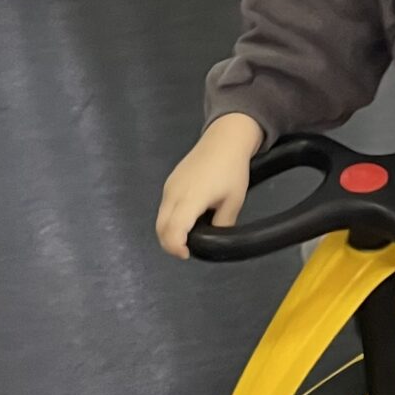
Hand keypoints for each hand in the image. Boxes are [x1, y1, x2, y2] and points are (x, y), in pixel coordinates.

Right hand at [156, 113, 265, 256]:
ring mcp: (169, 186)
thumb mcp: (234, 201)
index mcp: (190, 199)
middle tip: (188, 250)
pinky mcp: (170, 182)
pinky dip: (170, 220)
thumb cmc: (233, 170)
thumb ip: (222, 224)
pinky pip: (164, 207)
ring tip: (189, 237)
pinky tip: (187, 220)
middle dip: (170, 244)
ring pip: (160, 218)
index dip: (176, 247)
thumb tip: (214, 237)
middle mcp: (173, 193)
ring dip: (169, 232)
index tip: (187, 254)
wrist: (224, 139)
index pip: (173, 229)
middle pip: (161, 227)